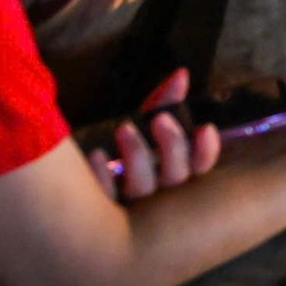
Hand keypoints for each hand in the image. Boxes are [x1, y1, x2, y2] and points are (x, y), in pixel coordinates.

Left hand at [84, 68, 221, 201]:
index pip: (199, 167)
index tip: (205, 128)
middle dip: (172, 146)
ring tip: (124, 128)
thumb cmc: (123, 154)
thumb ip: (166, 102)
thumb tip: (182, 73)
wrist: (79, 192)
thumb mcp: (146, 125)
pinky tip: (97, 155)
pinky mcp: (99, 212)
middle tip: (160, 119)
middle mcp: (157, 194)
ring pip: (142, 188)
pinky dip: (102, 175)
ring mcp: (129, 206)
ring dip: (137, 155)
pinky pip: (104, 197)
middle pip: (176, 177)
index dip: (206, 151)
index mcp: (175, 173)